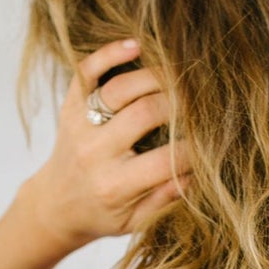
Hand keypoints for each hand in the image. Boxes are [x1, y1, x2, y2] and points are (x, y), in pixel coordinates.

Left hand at [16, 37, 190, 256]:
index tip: (213, 140)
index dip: (195, 148)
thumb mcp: (134, 222)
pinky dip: (109, 54)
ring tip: (178, 79)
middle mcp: (94, 153)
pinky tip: (136, 46)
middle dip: (179, 104)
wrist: (55, 205)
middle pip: (144, 114)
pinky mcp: (70, 105)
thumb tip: (196, 174)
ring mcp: (79, 125)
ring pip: (119, 89)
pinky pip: (86, 72)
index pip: (165, 160)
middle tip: (200, 101)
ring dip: (155, 78)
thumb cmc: (103, 214)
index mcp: (114, 185)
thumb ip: (163, 201)